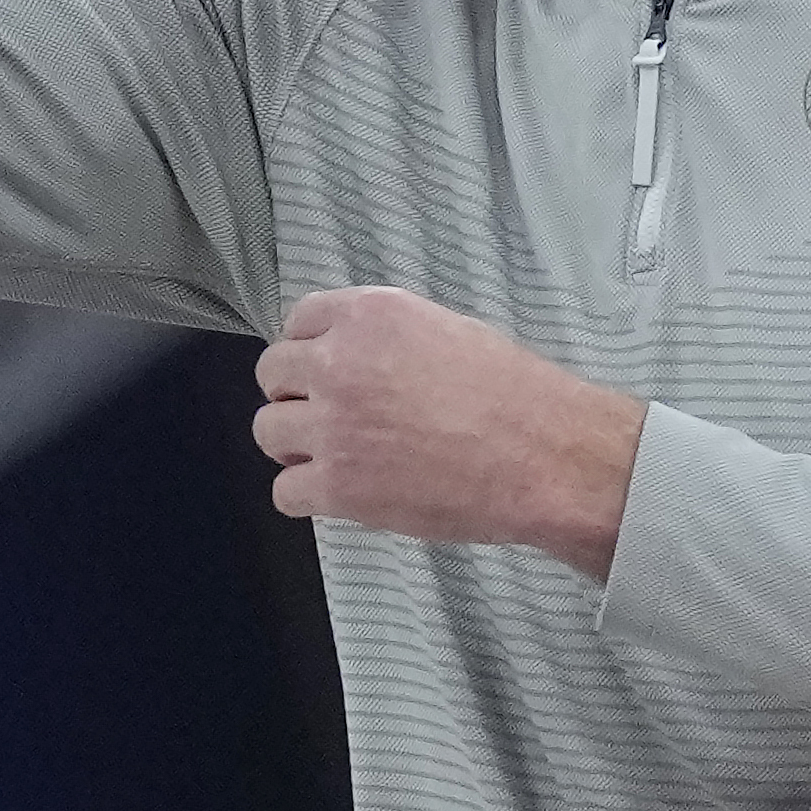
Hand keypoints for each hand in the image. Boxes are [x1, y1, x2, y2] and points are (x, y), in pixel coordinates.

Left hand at [252, 287, 644, 578]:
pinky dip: (306, 495)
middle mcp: (339, 363)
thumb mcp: (447, 330)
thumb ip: (387, 337)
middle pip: (273, 373)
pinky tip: (338, 493)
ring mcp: (333, 425)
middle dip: (296, 394)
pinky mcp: (337, 485)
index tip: (322, 369)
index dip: (309, 349)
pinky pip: (285, 491)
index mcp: (368, 316)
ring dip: (295, 444)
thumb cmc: (515, 396)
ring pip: (268, 431)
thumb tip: (360, 357)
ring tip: (335, 456)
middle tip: (328, 415)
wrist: (543, 456)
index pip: (298, 321)